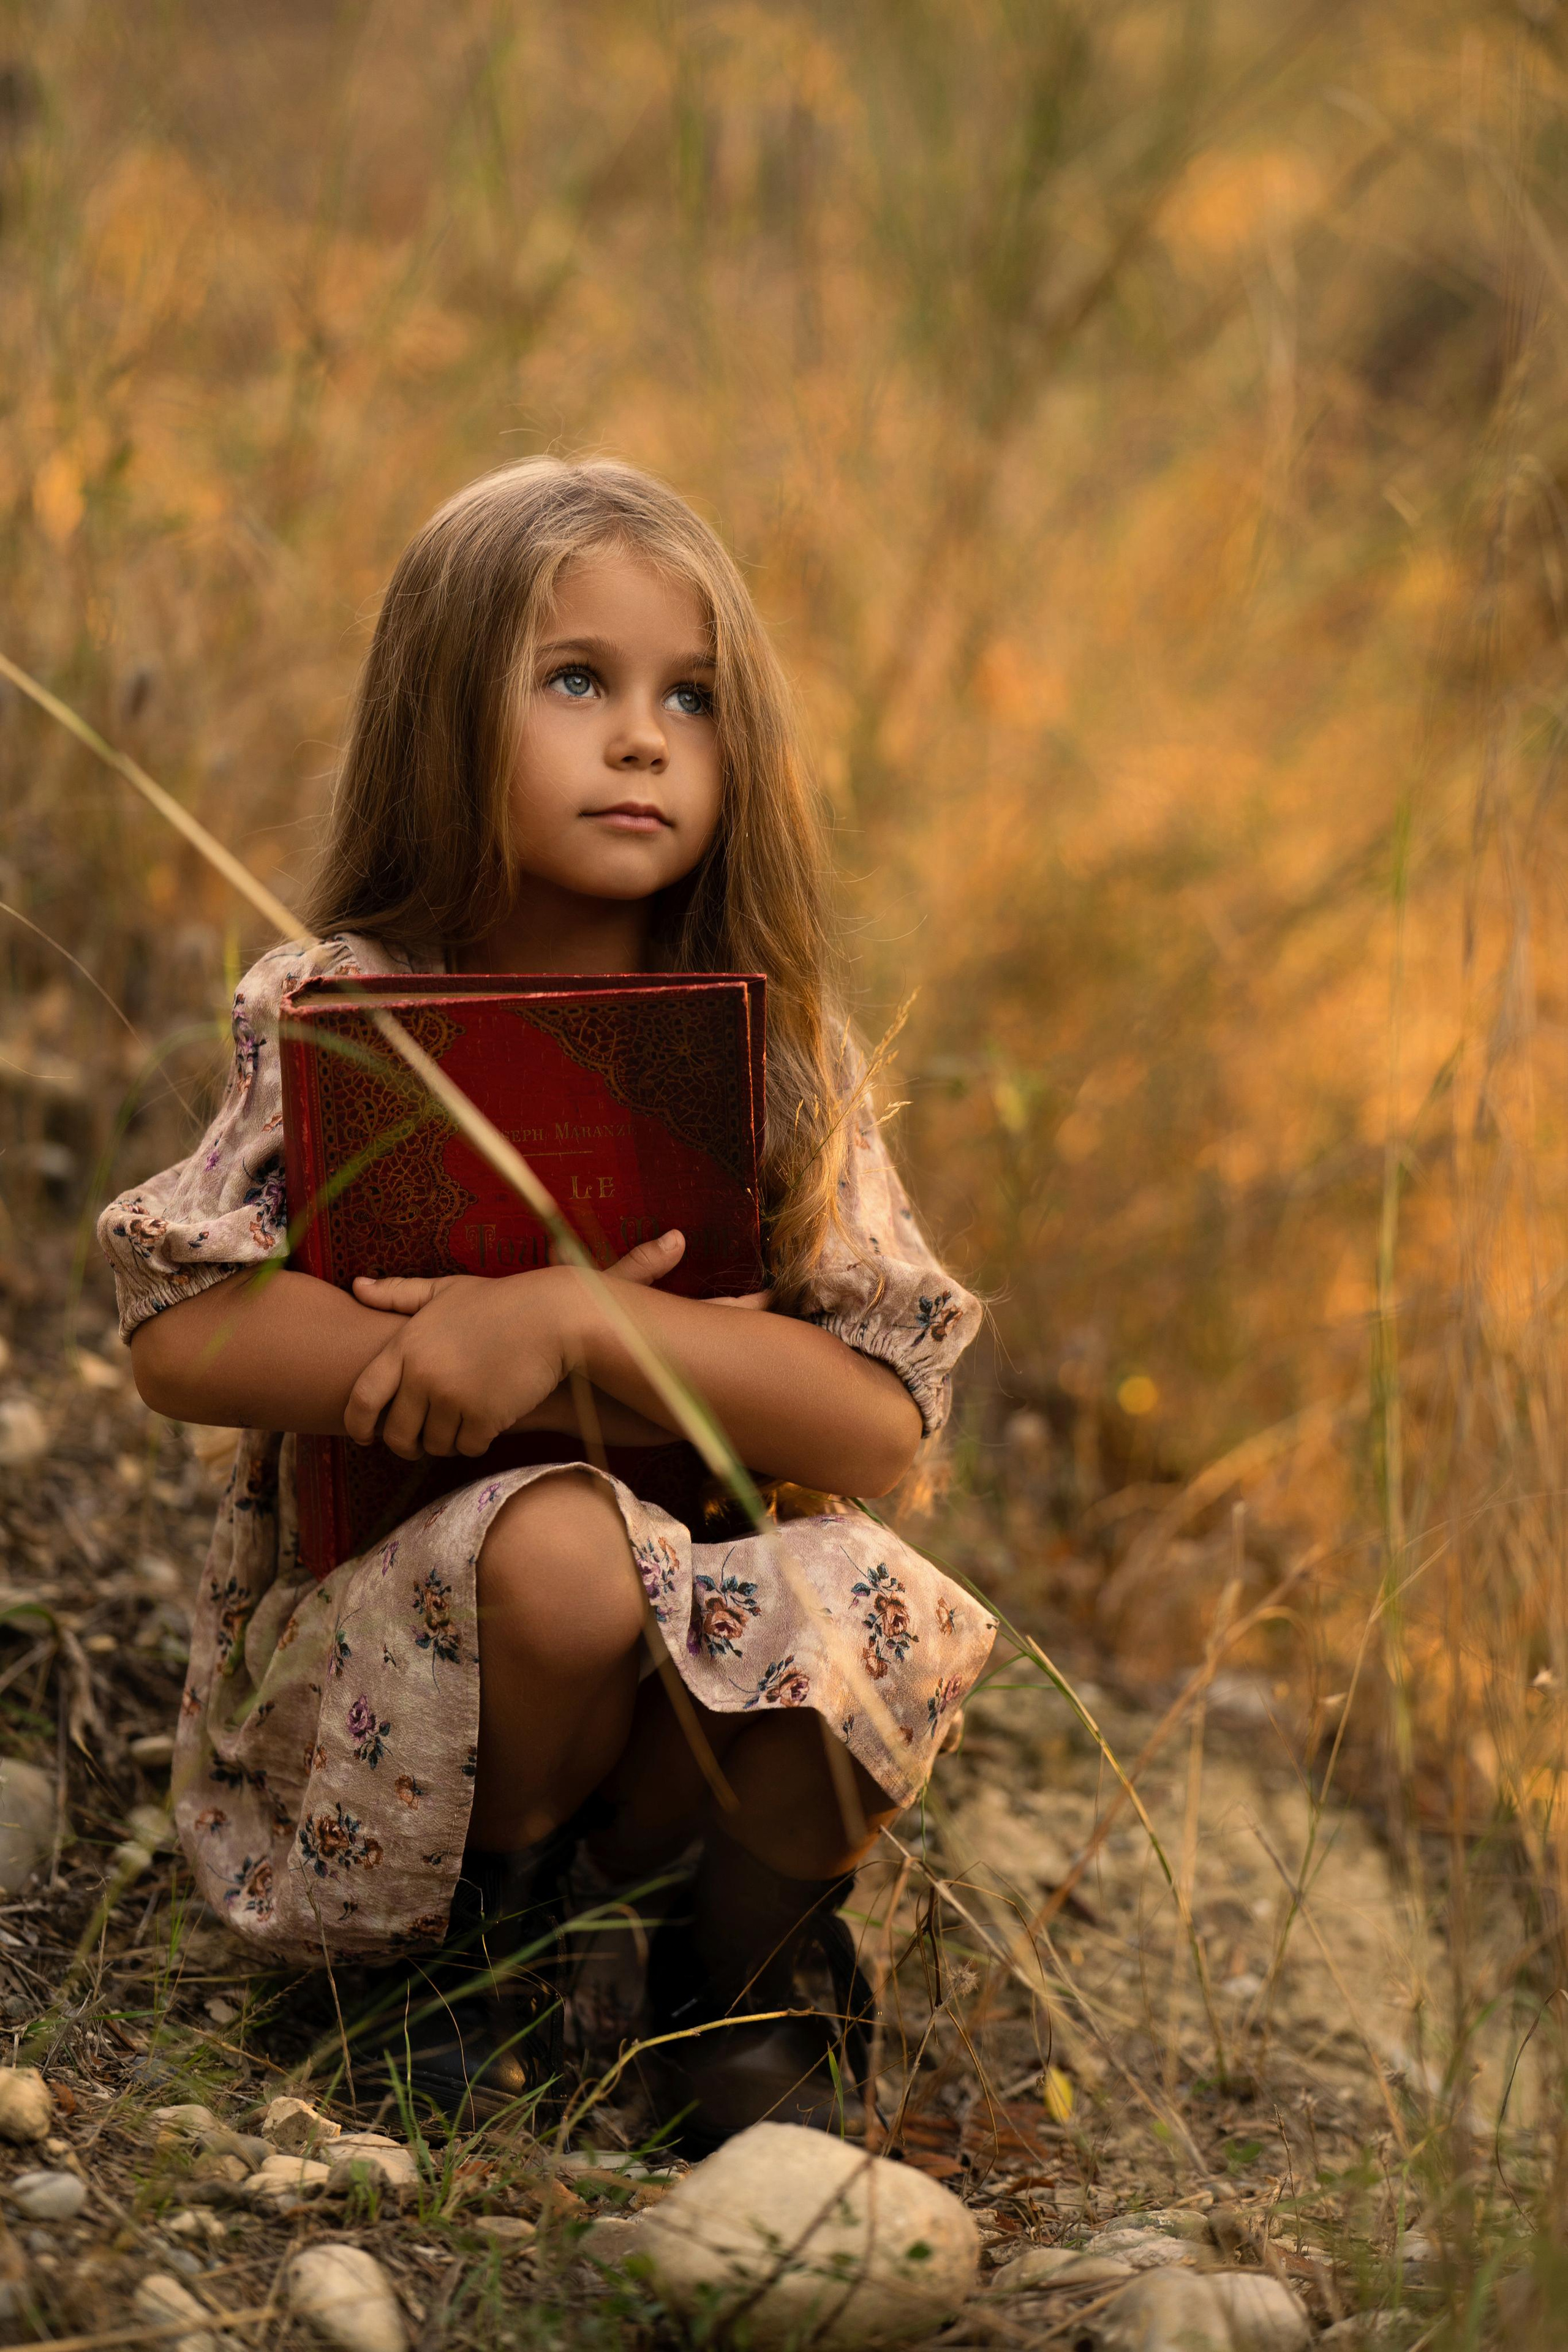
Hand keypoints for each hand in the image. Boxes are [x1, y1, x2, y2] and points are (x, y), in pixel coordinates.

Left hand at [346, 1229, 695, 1458]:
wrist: (553, 1316)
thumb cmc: (500, 1301)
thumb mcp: (446, 1290)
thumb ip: (398, 1293)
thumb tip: (356, 1286)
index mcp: (406, 1346)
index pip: (362, 1398)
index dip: (357, 1424)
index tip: (364, 1435)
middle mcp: (423, 1375)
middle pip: (397, 1434)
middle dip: (406, 1443)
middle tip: (419, 1441)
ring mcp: (453, 1398)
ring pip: (435, 1445)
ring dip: (445, 1442)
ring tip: (459, 1424)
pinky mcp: (483, 1417)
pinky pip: (468, 1447)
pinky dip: (475, 1442)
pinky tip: (486, 1423)